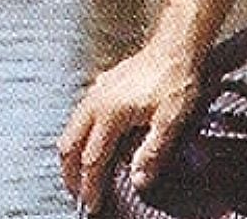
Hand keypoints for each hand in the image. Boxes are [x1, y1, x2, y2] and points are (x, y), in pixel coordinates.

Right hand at [58, 41, 200, 213]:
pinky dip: (78, 135)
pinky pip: (80, 115)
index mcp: (109, 115)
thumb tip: (137, 181)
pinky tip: (91, 141)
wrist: (177, 45)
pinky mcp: (102, 84)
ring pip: (70, 129)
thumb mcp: (171, 120)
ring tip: (81, 175)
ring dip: (72, 155)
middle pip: (69, 146)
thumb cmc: (175, 79)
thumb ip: (152, 153)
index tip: (92, 206)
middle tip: (81, 196)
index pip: (91, 161)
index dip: (90, 187)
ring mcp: (96, 91)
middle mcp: (95, 103)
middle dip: (71, 175)